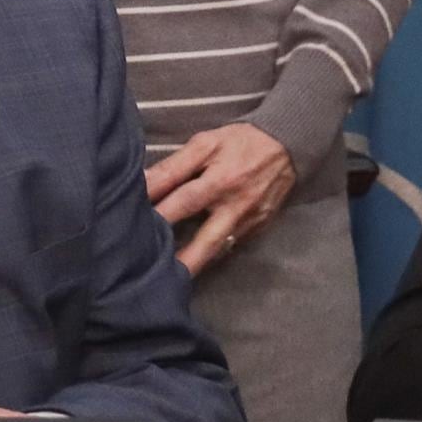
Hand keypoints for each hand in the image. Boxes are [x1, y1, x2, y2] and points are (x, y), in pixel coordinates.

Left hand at [144, 124, 297, 274]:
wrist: (287, 147)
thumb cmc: (240, 142)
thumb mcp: (206, 143)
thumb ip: (175, 165)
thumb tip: (143, 181)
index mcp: (219, 182)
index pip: (183, 202)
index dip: (159, 214)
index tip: (133, 227)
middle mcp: (235, 208)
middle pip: (206, 242)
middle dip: (183, 262)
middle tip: (157, 278)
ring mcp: (249, 223)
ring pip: (219, 250)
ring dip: (195, 263)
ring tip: (169, 279)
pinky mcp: (258, 230)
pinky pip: (232, 246)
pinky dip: (212, 253)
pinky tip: (194, 260)